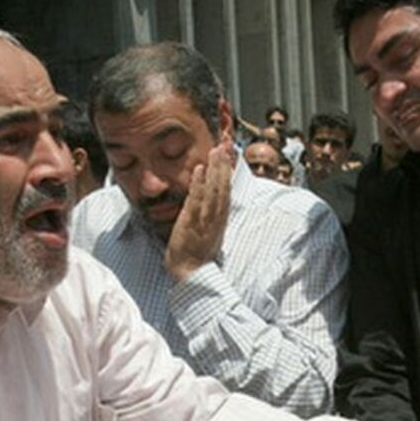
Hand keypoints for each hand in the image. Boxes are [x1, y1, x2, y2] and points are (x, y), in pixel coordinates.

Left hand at [165, 143, 232, 282]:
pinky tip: (200, 169)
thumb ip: (211, 218)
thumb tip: (211, 204)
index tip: (228, 156)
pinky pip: (197, 200)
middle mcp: (216, 218)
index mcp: (220, 220)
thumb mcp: (209, 234)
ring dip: (215, 169)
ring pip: (213, 190)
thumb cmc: (197, 255)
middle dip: (224, 166)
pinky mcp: (192, 223)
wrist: (191, 274)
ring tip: (215, 151)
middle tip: (224, 146)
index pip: (226, 192)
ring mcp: (205, 219)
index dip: (228, 174)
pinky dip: (199, 184)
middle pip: (223, 188)